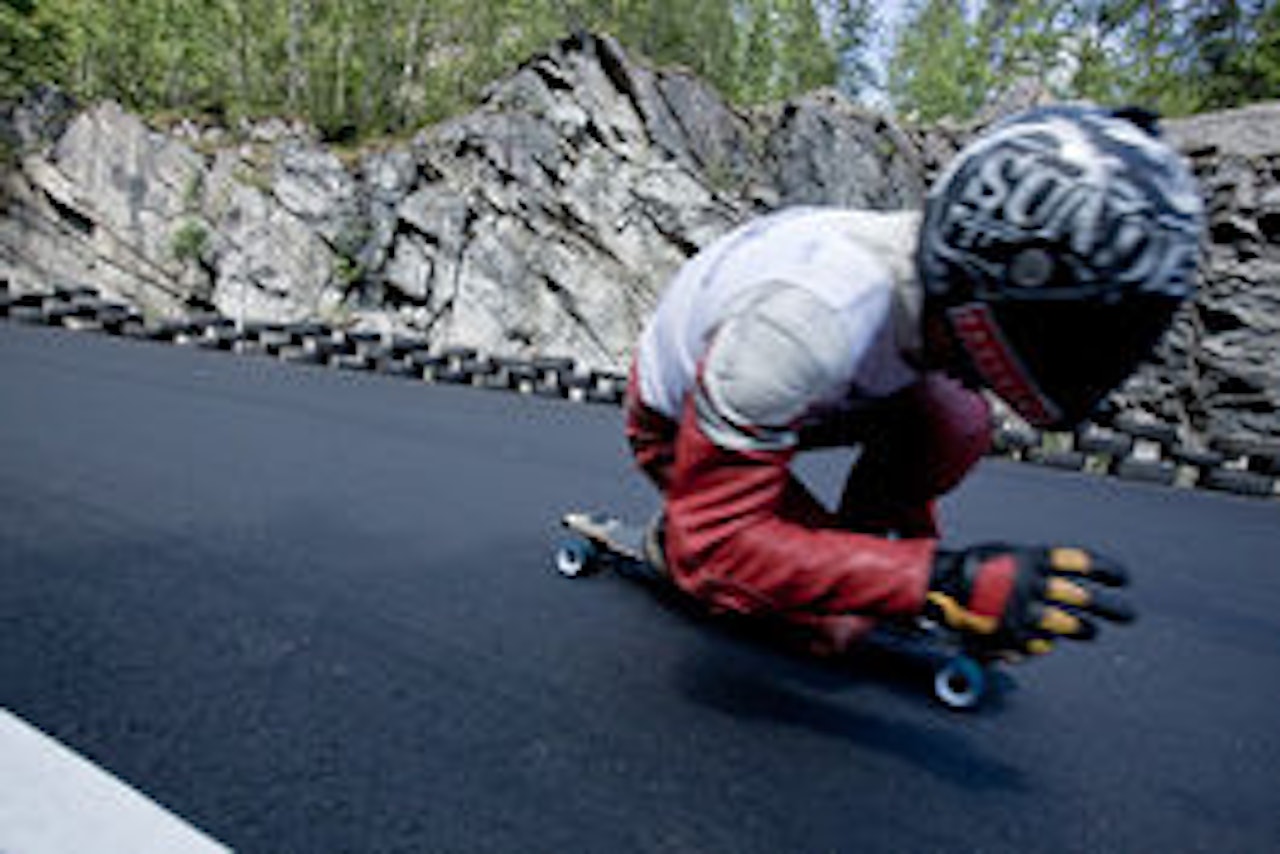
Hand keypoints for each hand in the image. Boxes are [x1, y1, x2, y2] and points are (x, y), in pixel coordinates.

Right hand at [926, 544, 1134, 654]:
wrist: (941, 585)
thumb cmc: (974, 568)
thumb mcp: (1006, 553)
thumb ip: (1034, 564)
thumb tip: (1059, 576)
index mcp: (1036, 559)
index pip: (1085, 564)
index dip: (1108, 571)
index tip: (1122, 579)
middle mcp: (1038, 586)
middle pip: (1088, 599)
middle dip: (1113, 609)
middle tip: (1128, 615)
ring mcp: (1029, 612)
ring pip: (1073, 626)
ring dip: (1086, 630)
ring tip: (1091, 631)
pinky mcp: (1018, 635)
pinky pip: (1043, 644)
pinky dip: (1044, 642)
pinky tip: (1041, 638)